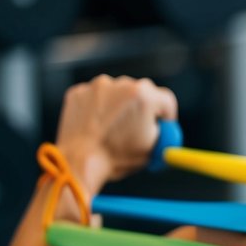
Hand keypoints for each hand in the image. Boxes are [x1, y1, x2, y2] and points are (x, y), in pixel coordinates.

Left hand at [55, 75, 177, 191]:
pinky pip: (94, 98)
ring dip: (117, 107)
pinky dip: (97, 109)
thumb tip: (163, 130)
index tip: (163, 126)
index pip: (167, 100)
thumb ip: (163, 134)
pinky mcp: (78, 92)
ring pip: (116, 94)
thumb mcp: (153, 150)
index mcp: (145, 96)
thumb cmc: (117, 157)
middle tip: (136, 128)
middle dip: (141, 109)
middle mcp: (122, 84)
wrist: (78, 161)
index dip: (167, 116)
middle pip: (142, 93)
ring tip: (110, 130)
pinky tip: (94, 127)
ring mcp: (97, 87)